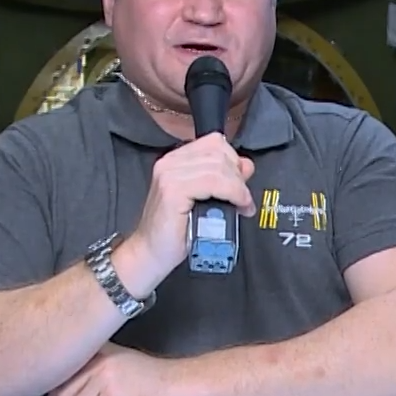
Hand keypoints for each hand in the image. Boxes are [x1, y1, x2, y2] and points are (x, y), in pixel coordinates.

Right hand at [115, 133, 255, 287]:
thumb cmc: (175, 231)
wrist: (150, 253)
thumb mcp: (204, 199)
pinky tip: (238, 206)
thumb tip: (245, 166)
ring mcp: (169, 174)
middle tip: (244, 198)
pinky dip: (233, 193)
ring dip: (239, 187)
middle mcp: (169, 163)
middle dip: (239, 176)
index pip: (214, 143)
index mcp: (175, 160)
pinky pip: (213, 182)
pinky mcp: (172, 190)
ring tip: (242, 205)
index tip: (241, 182)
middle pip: (219, 153)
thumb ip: (223, 179)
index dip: (234, 160)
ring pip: (219, 167)